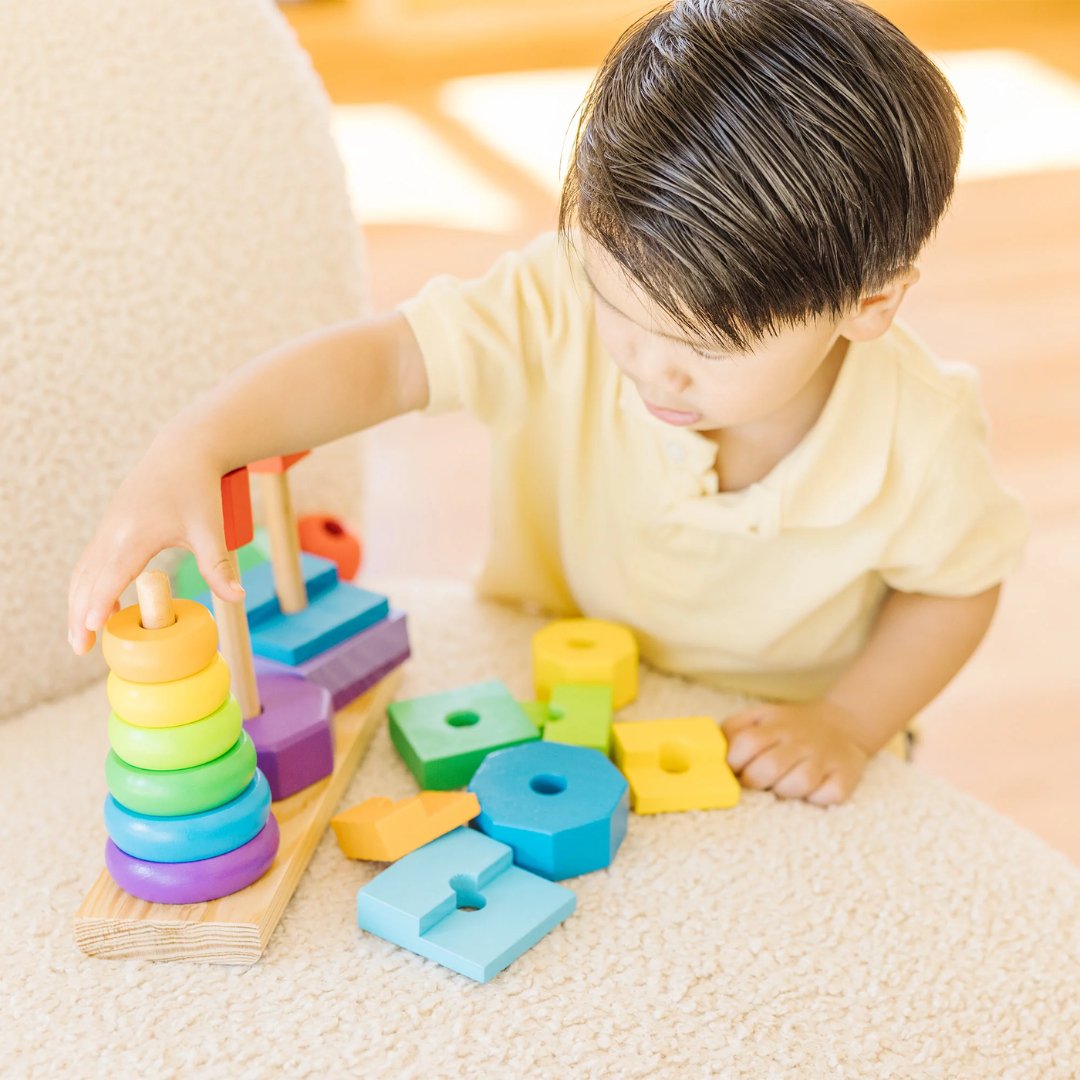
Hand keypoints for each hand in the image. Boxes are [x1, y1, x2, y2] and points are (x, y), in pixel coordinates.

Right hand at [67, 431, 244, 654]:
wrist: (184, 450)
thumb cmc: (198, 489)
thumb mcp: (211, 529)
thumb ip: (219, 566)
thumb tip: (237, 598)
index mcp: (136, 535)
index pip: (111, 576)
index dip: (100, 603)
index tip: (90, 629)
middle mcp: (113, 532)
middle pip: (87, 580)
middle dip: (80, 615)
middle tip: (81, 649)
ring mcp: (108, 528)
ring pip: (83, 571)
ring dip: (79, 602)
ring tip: (84, 635)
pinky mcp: (110, 526)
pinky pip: (90, 561)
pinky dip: (87, 585)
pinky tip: (101, 605)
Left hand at [721, 700, 869, 806]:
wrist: (843, 722)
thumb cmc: (789, 727)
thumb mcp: (760, 717)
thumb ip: (733, 730)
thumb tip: (708, 752)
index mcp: (774, 725)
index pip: (746, 743)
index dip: (734, 761)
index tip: (734, 769)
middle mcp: (799, 740)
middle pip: (767, 768)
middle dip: (755, 781)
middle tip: (758, 781)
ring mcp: (823, 758)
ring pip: (797, 784)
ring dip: (786, 791)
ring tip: (785, 784)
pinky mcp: (845, 776)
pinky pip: (828, 796)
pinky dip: (818, 798)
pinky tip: (814, 789)